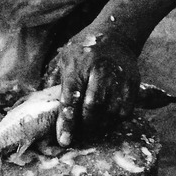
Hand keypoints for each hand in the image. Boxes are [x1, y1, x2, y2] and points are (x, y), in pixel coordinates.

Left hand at [48, 30, 138, 146]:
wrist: (116, 35)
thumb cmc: (84, 50)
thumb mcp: (64, 58)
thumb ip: (55, 81)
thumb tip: (42, 107)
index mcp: (78, 65)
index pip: (70, 98)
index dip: (67, 122)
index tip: (64, 141)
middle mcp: (99, 71)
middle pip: (92, 107)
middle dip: (84, 127)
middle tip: (78, 137)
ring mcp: (118, 77)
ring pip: (110, 112)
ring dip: (99, 127)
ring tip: (91, 131)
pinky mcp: (133, 84)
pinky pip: (124, 112)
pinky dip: (114, 121)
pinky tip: (106, 121)